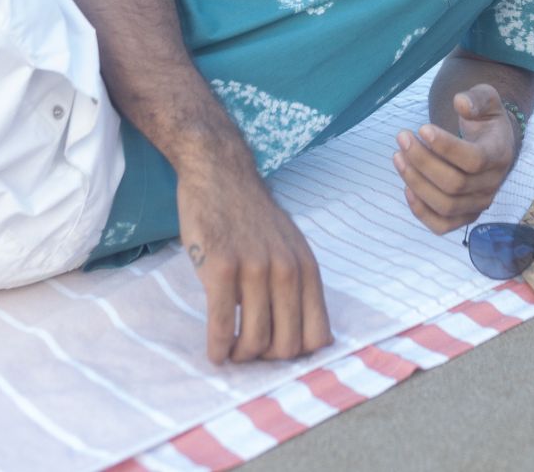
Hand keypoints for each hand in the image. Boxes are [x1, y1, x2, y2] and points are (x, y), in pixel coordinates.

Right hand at [176, 141, 332, 364]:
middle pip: (287, 346)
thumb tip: (314, 341)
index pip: (318, 336)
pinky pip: (222, 327)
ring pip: (254, 342)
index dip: (298, 354)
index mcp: (307, 268)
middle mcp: (286, 269)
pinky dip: (218, 349)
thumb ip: (300, 285)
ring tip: (231, 350)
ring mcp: (254, 269)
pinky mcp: (221, 268)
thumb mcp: (290, 246)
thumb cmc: (252, 217)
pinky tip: (215, 350)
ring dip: (240, 356)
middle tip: (250, 351)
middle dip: (267, 359)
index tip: (277, 351)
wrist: (220, 175)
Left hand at [393, 83, 517, 234]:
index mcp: (499, 155)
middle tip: (402, 137)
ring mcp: (478, 204)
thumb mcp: (487, 99)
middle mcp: (491, 185)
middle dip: (422, 161)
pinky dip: (421, 212)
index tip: (422, 128)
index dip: (446, 147)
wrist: (492, 144)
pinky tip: (406, 188)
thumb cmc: (484, 119)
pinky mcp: (464, 216)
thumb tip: (461, 103)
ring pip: (446, 205)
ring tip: (398, 156)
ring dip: (416, 182)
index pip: (474, 160)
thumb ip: (477, 98)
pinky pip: (442, 226)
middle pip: (455, 184)